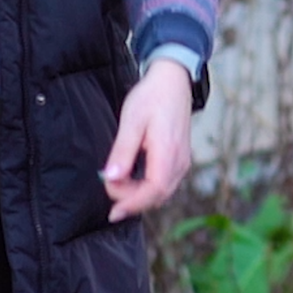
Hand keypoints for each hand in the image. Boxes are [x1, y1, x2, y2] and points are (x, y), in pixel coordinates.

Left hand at [103, 60, 195, 221]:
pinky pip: (165, 183)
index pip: (153, 191)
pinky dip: (147, 187)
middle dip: (132, 200)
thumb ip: (122, 152)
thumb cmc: (152, 97)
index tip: (113, 211)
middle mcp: (180, 161)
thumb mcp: (132, 122)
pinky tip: (132, 178)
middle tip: (110, 185)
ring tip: (118, 182)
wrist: (173, 80)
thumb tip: (111, 177)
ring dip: (139, 194)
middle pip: (157, 196)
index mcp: (168, 153)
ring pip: (162, 192)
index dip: (132, 204)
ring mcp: (183, 161)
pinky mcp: (181, 159)